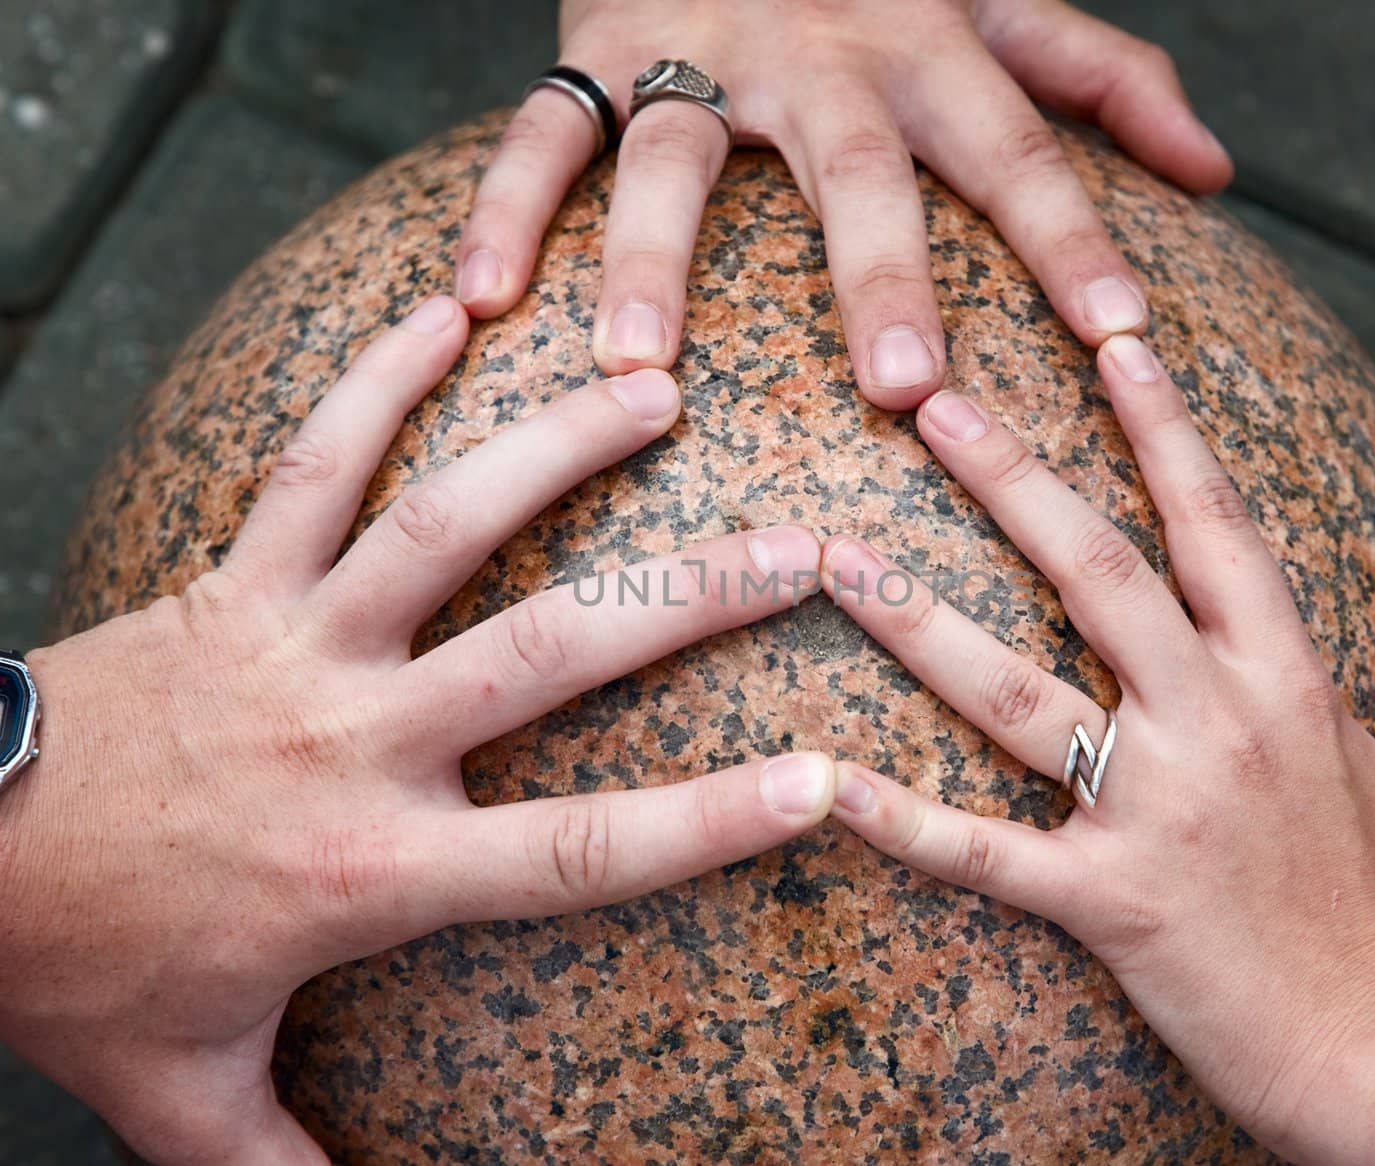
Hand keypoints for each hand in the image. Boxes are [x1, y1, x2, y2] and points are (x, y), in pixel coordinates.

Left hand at [0, 298, 841, 1164]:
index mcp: (373, 869)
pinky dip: (380, 381)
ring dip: (560, 450)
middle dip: (692, 596)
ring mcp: (295, 639)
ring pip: (446, 523)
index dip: (707, 821)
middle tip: (803, 548)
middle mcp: (356, 737)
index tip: (818, 779)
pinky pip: (313, 459)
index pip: (578, 852)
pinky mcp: (231, 576)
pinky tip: (448, 313)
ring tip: (657, 393)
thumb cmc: (78, 965)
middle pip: (553, 653)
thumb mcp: (187, 1092)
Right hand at [456, 0, 1231, 407]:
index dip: (1074, 239)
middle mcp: (823, 50)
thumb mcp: (1001, 3)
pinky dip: (509, 206)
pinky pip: (546, 132)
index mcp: (929, 46)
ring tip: (639, 375)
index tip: (1119, 343)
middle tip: (899, 387)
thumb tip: (1214, 172)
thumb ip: (1102, 78)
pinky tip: (482, 299)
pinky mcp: (602, 45)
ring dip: (650, 263)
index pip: (1019, 149)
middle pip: (855, 166)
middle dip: (878, 272)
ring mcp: (703, 44)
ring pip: (674, 156)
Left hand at [818, 334, 1374, 1158]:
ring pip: (1014, 693)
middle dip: (1011, 476)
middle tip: (931, 401)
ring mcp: (1150, 809)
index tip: (1113, 341)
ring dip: (919, 621)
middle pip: (1095, 570)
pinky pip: (982, 855)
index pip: (1215, 523)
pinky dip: (899, 823)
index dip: (1165, 426)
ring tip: (835, 556)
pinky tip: (823, 783)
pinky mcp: (1103, 899)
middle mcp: (1210, 723)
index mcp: (1287, 681)